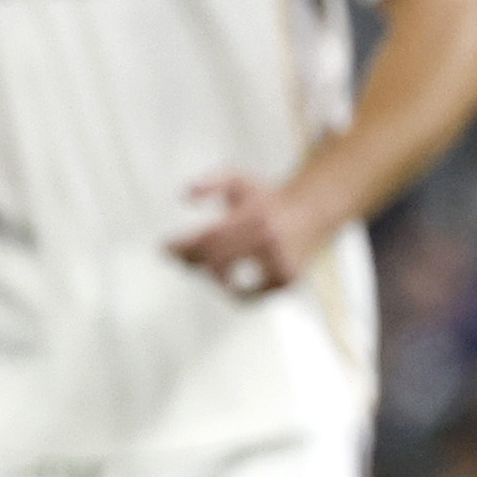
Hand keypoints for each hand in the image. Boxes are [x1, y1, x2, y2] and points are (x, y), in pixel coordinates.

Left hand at [168, 171, 333, 297]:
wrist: (312, 210)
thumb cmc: (266, 197)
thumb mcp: (238, 180)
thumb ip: (211, 182)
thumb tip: (184, 195)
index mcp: (254, 216)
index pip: (210, 237)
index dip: (183, 245)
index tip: (164, 247)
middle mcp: (269, 240)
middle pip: (216, 261)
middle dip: (190, 260)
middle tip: (177, 257)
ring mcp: (280, 262)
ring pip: (230, 281)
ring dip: (211, 276)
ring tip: (202, 265)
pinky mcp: (288, 279)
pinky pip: (251, 295)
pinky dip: (236, 291)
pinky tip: (226, 283)